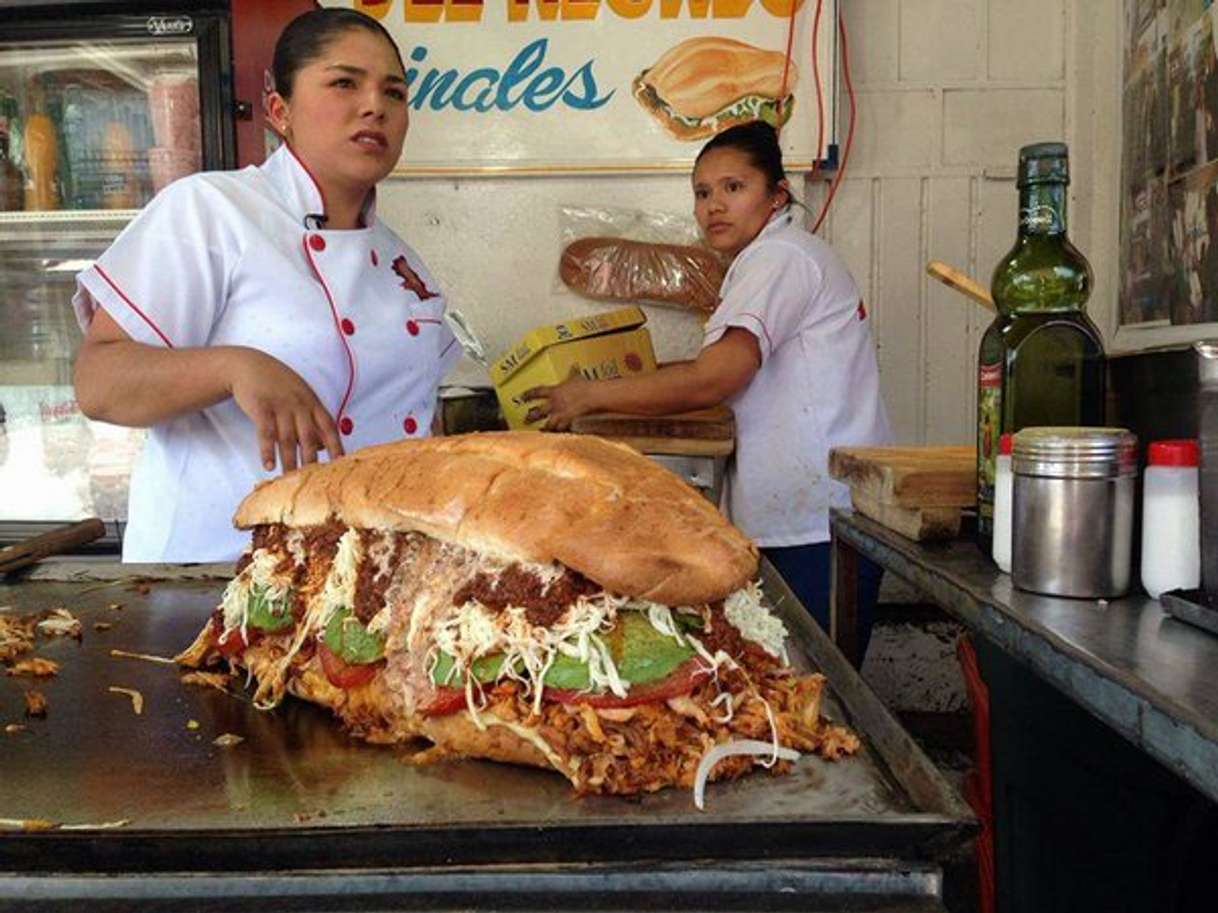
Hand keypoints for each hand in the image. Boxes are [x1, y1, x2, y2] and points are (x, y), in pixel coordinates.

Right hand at [227, 349, 344, 471]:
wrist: (249, 365)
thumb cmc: (279, 384)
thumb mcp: (301, 397)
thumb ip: (314, 422)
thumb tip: (325, 448)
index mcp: (312, 403)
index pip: (329, 427)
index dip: (336, 446)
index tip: (340, 464)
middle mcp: (299, 404)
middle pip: (309, 436)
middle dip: (311, 460)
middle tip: (312, 480)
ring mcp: (280, 405)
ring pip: (287, 438)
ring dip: (289, 460)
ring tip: (289, 479)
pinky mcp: (261, 407)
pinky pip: (266, 432)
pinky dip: (267, 450)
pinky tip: (268, 465)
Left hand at [521, 371, 596, 431]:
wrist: (591, 396)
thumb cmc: (583, 385)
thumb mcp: (576, 377)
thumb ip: (573, 372)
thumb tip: (574, 365)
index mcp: (554, 392)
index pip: (537, 392)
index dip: (529, 394)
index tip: (522, 397)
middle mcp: (554, 404)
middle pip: (539, 412)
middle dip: (531, 416)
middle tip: (525, 420)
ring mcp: (560, 414)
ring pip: (548, 423)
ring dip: (545, 428)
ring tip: (541, 431)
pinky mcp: (568, 421)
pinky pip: (562, 428)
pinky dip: (560, 431)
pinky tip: (558, 433)